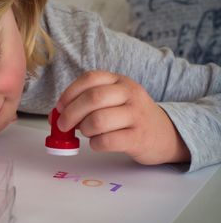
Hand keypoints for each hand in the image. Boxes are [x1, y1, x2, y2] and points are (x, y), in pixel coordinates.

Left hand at [55, 70, 190, 164]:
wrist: (166, 134)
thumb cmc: (131, 116)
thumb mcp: (116, 100)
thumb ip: (89, 103)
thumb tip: (57, 116)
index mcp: (120, 81)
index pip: (90, 78)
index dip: (69, 93)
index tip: (60, 107)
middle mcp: (130, 94)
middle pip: (92, 99)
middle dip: (70, 114)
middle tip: (63, 125)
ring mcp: (136, 116)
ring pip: (97, 121)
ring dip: (84, 129)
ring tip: (87, 133)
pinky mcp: (138, 138)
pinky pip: (106, 141)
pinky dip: (94, 144)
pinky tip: (97, 143)